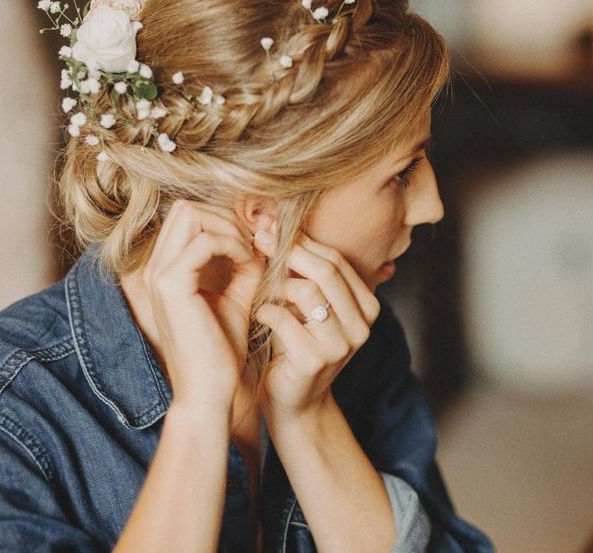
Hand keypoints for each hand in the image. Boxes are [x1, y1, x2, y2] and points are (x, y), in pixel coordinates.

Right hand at [141, 200, 265, 416]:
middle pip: (186, 208)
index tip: (253, 238)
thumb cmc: (220, 352)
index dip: (223, 219)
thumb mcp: (236, 299)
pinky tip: (247, 261)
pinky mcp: (171, 285)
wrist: (210, 393)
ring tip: (250, 251)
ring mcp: (159, 274)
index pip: (187, 217)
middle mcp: (155, 268)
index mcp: (166, 270)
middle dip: (224, 216)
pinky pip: (203, 240)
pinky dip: (231, 243)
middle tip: (253, 239)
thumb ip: (243, 268)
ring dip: (228, 227)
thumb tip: (261, 240)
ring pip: (191, 215)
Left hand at [253, 227, 380, 419]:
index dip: (302, 240)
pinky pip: (284, 317)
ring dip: (276, 285)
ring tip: (261, 289)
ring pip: (306, 290)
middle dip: (289, 251)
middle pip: (326, 270)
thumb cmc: (296, 345)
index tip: (272, 226)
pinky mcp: (316, 359)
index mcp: (367, 306)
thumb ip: (305, 273)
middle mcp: (362, 324)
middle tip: (260, 240)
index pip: (336, 260)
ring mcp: (342, 344)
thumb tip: (276, 225)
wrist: (294, 401)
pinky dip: (265, 311)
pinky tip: (260, 315)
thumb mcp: (308, 307)